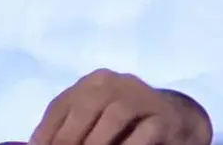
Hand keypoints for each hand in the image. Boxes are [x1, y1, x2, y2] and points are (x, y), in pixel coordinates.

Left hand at [30, 69, 211, 144]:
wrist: (175, 120)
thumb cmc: (124, 124)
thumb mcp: (94, 119)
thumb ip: (69, 128)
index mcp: (92, 83)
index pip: (61, 105)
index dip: (46, 131)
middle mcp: (115, 83)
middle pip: (86, 106)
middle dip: (68, 137)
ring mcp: (141, 97)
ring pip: (115, 115)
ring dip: (96, 142)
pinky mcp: (164, 117)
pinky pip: (144, 133)